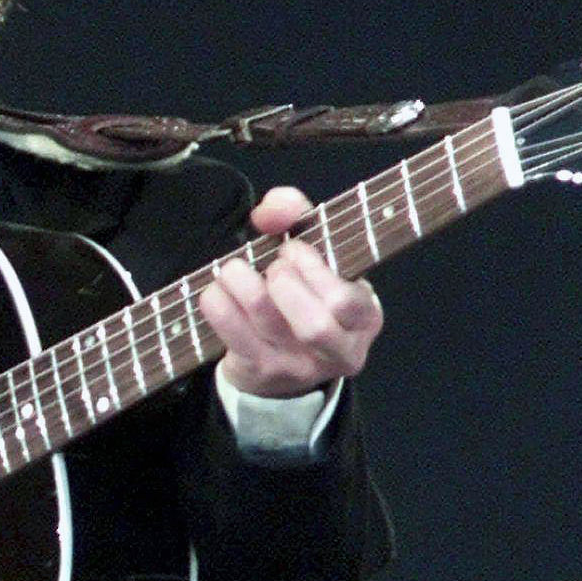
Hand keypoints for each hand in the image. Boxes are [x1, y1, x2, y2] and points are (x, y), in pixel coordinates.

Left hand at [198, 185, 383, 396]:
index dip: (313, 267)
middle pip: (313, 325)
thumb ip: (298, 216)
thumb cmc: (305, 294)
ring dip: (242, 282)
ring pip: (267, 322)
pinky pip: (232, 333)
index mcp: (364, 318)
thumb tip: (273, 208)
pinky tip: (217, 290)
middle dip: (283, 282)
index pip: (345, 301)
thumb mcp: (315, 253)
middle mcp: (338, 350)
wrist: (283, 361)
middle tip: (272, 267)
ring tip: (235, 270)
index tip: (294, 249)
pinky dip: (218, 303)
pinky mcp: (260, 372)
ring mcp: (298, 367)